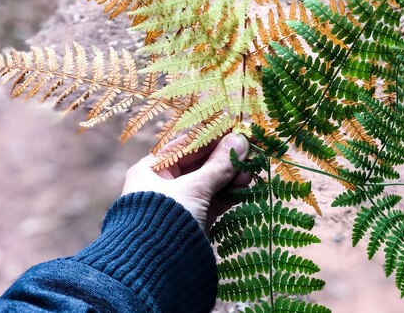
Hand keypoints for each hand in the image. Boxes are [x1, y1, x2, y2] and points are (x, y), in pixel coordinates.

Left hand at [122, 133, 250, 231]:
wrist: (154, 274)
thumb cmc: (164, 221)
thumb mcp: (193, 189)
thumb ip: (219, 165)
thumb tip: (240, 140)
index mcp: (152, 170)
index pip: (186, 145)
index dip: (211, 136)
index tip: (236, 130)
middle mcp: (163, 185)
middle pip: (200, 164)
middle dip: (225, 158)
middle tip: (250, 150)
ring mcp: (180, 204)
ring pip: (210, 183)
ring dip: (231, 176)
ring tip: (251, 170)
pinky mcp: (193, 222)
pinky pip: (214, 201)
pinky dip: (230, 194)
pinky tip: (247, 187)